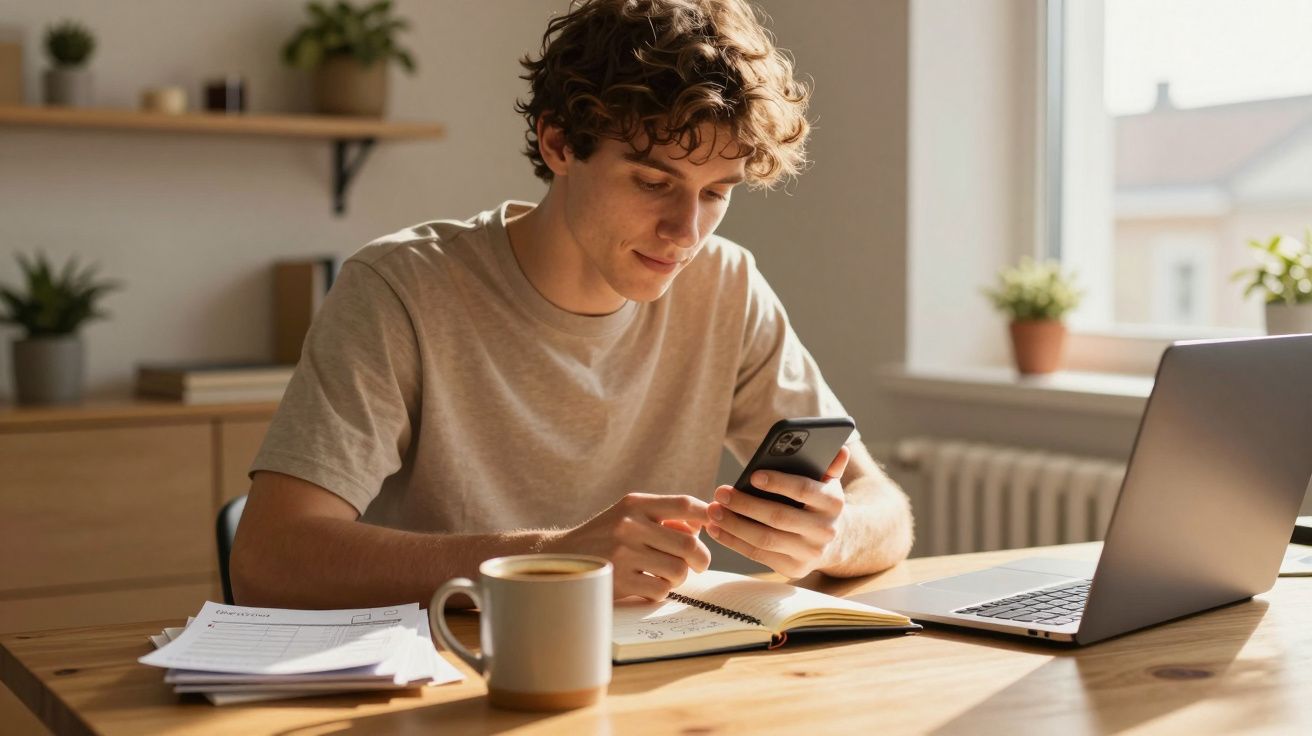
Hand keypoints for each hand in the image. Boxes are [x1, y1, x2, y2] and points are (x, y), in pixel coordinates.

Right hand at [545, 493, 711, 600]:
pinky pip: (660, 590)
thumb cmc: (604, 537)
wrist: (561, 558)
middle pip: (689, 543)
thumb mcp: (628, 516)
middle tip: (699, 565)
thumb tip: (702, 526)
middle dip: (701, 558)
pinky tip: (647, 586)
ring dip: (678, 578)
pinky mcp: (620, 580)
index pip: (684, 504)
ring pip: (678, 570)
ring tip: (666, 576)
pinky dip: (660, 591)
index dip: (708, 514)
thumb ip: (663, 519)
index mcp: (635, 504)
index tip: (718, 524)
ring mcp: (624, 553)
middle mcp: (630, 525)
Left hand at [705, 446, 850, 577]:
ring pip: (765, 539)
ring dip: (734, 525)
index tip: (752, 475)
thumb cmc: (819, 501)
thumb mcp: (827, 482)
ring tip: (713, 511)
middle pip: (779, 517)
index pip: (804, 490)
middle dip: (745, 504)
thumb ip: (829, 465)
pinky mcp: (794, 568)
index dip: (778, 483)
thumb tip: (841, 448)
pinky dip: (734, 542)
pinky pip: (758, 555)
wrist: (834, 540)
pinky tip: (716, 529)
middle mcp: (825, 530)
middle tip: (720, 492)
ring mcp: (809, 553)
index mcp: (833, 502)